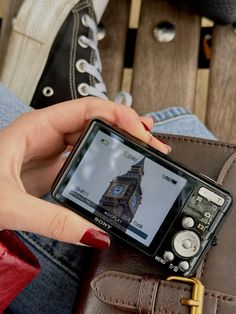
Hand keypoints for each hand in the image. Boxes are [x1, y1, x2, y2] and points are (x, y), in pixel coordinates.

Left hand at [0, 97, 169, 247]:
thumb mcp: (10, 203)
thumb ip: (52, 219)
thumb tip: (93, 233)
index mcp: (37, 127)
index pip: (87, 109)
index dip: (119, 115)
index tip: (140, 131)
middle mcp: (48, 135)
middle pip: (97, 121)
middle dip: (128, 128)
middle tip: (152, 142)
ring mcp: (53, 152)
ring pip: (94, 138)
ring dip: (121, 143)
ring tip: (145, 148)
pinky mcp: (54, 169)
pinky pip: (87, 159)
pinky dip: (107, 161)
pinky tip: (120, 166)